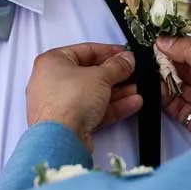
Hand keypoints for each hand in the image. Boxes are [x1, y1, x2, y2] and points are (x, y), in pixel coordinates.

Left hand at [27, 43, 142, 149]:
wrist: (61, 138)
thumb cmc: (70, 100)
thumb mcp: (101, 76)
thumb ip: (117, 66)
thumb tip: (126, 59)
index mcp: (53, 62)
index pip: (85, 51)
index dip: (108, 52)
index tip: (125, 54)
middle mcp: (52, 81)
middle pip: (90, 73)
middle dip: (115, 74)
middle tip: (133, 72)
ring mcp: (60, 104)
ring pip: (93, 94)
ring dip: (117, 91)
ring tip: (137, 88)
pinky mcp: (70, 123)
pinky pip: (93, 110)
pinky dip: (112, 107)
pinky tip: (132, 103)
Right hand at [156, 35, 190, 142]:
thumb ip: (186, 49)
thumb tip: (165, 40)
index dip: (178, 48)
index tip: (160, 43)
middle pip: (185, 72)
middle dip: (169, 65)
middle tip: (154, 58)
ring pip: (179, 89)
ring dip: (165, 81)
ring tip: (153, 72)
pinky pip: (176, 107)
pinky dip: (165, 98)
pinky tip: (157, 89)